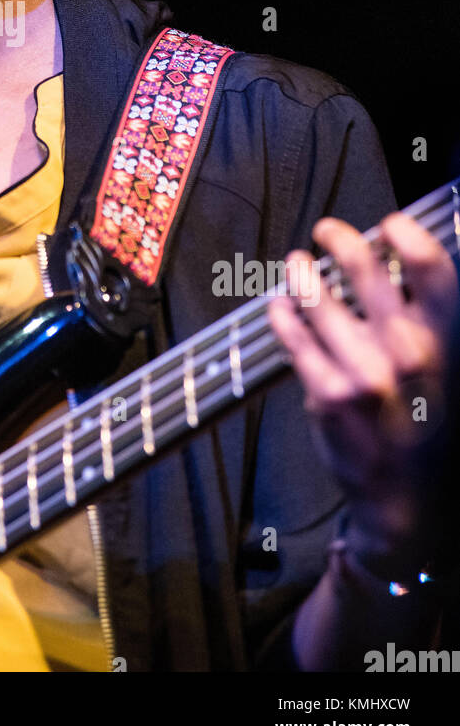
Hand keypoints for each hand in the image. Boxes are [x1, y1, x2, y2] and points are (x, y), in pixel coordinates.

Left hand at [268, 210, 458, 571]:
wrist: (408, 499)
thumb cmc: (428, 423)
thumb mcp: (444, 369)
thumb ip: (425, 318)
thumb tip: (397, 260)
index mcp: (444, 340)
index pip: (429, 266)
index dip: (405, 233)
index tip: (387, 225)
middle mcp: (407, 351)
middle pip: (364, 268)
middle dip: (340, 239)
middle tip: (327, 231)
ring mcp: (363, 372)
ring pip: (317, 297)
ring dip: (302, 273)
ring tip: (297, 264)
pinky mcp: (325, 393)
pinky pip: (293, 336)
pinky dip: (283, 312)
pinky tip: (281, 305)